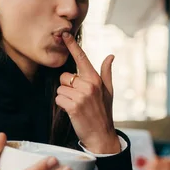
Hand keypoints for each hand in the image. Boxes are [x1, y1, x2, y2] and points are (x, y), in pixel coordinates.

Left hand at [55, 32, 118, 153]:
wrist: (101, 135)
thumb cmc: (103, 112)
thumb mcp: (108, 91)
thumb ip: (106, 73)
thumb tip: (111, 56)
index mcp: (96, 79)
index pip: (82, 58)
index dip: (72, 45)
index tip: (64, 34)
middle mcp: (89, 85)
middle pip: (65, 76)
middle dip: (67, 87)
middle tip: (78, 99)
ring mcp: (82, 96)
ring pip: (60, 89)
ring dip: (64, 98)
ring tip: (76, 106)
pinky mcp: (73, 106)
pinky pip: (58, 98)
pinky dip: (62, 105)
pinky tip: (72, 112)